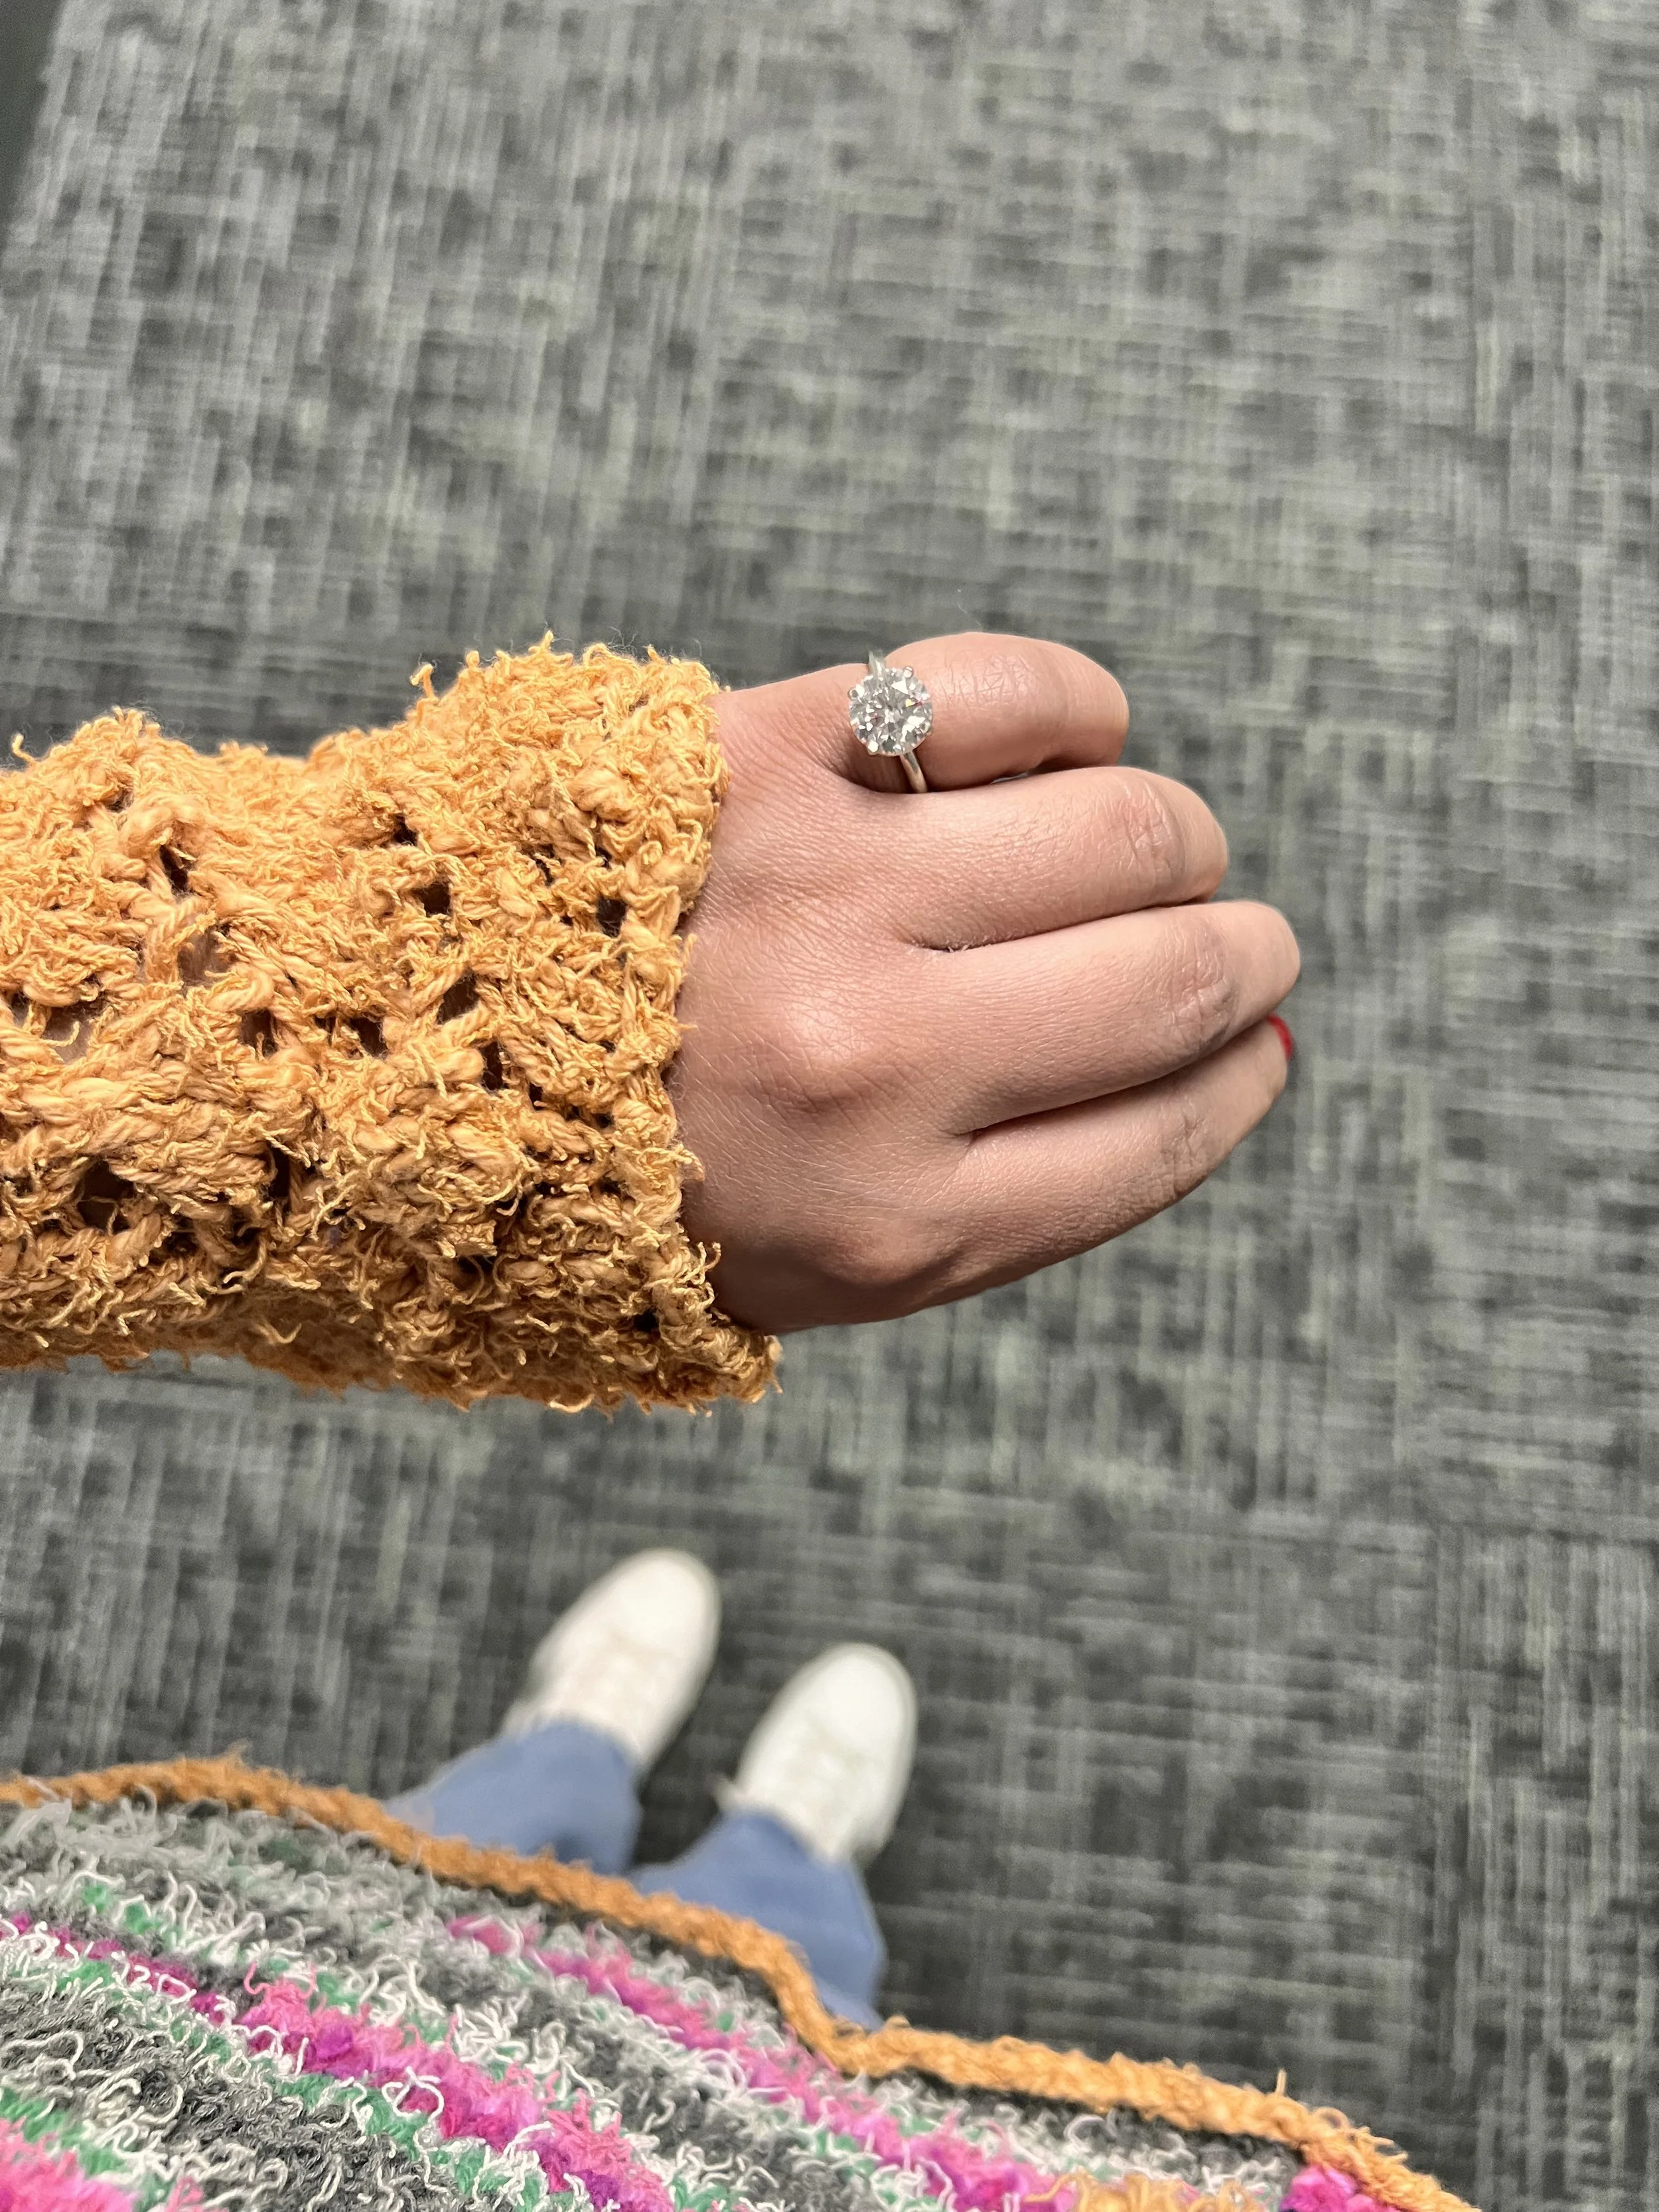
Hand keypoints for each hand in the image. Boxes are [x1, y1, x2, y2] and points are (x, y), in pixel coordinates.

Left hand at [668, 633, 1297, 1333]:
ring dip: (1171, 838)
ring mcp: (822, 895)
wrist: (388, 1051)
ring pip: (1125, 829)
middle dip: (1243, 954)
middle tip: (1231, 934)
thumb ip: (1022, 1189)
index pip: (1163, 1129)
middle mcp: (875, 1062)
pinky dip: (1073, 711)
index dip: (1237, 1075)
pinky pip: (1004, 693)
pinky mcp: (763, 753)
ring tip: (1137, 847)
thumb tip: (1238, 1056)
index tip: (1251, 1040)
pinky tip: (1063, 744)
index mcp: (893, 1220)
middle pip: (1176, 976)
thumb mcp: (822, 1265)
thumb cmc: (630, 1171)